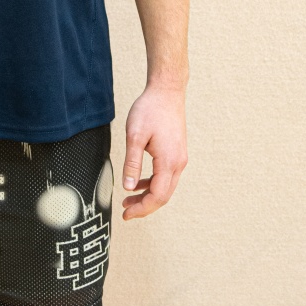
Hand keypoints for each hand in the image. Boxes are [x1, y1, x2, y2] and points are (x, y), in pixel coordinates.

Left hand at [120, 83, 187, 220]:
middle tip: (126, 212)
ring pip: (166, 187)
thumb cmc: (150, 110)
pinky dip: (153, 184)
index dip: (142, 209)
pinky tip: (139, 183)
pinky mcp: (177, 153)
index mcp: (168, 162)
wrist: (167, 91)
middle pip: (163, 196)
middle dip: (145, 206)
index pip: (157, 196)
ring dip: (149, 196)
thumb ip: (132, 163)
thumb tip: (129, 187)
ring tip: (129, 200)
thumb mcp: (134, 136)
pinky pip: (166, 176)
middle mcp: (178, 163)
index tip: (126, 214)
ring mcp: (179, 158)